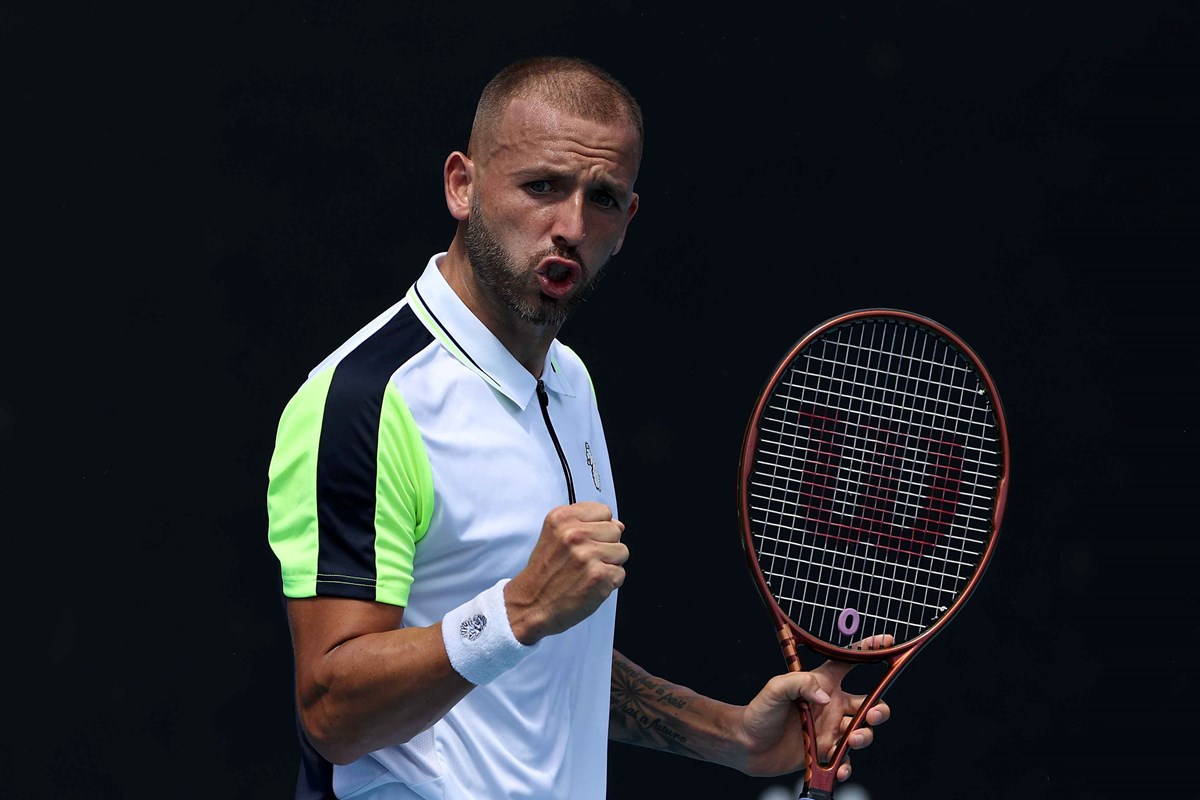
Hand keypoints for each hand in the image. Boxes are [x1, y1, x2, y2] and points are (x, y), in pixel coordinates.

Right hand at [504, 502, 627, 643]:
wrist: (532, 604)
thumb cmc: (544, 573)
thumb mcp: (554, 535)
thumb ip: (584, 524)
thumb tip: (619, 524)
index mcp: (562, 518)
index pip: (603, 511)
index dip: (599, 527)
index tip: (587, 540)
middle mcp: (574, 534)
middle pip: (615, 530)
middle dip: (605, 545)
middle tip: (585, 560)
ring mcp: (588, 555)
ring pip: (622, 551)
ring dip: (610, 564)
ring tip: (588, 571)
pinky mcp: (599, 575)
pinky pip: (620, 573)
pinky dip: (609, 582)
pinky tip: (590, 584)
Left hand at [733, 635, 893, 780]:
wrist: (746, 746)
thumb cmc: (758, 712)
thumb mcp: (775, 689)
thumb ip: (800, 684)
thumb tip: (825, 698)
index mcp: (821, 684)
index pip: (849, 663)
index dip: (868, 651)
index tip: (887, 642)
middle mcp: (830, 706)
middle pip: (868, 703)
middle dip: (879, 709)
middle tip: (873, 714)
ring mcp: (830, 730)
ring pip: (862, 731)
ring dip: (865, 736)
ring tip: (853, 739)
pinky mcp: (825, 753)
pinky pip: (846, 760)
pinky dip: (847, 766)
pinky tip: (838, 767)